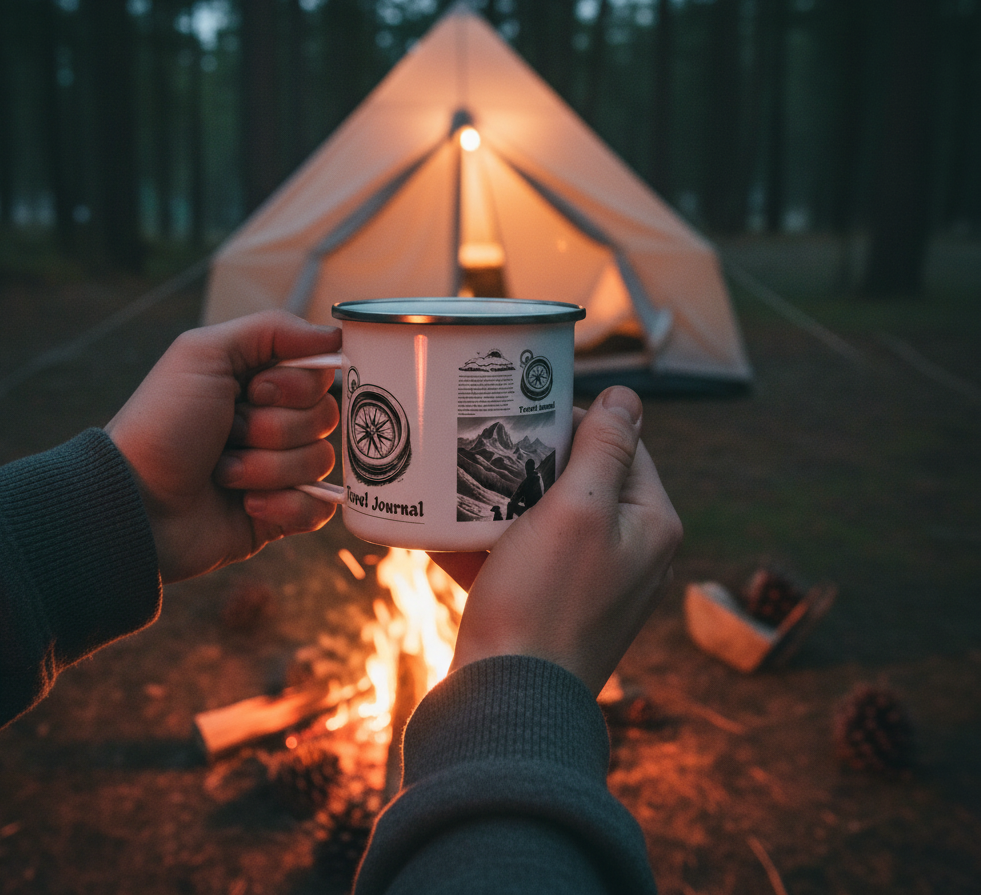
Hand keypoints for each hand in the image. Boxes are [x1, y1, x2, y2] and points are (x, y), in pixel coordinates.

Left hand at [105, 310, 340, 582]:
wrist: (134, 503)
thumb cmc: (161, 426)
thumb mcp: (203, 353)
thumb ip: (271, 330)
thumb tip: (334, 334)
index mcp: (260, 383)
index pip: (320, 374)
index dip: (295, 385)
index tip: (253, 391)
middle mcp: (274, 422)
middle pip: (325, 416)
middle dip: (274, 428)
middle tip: (229, 434)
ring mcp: (280, 470)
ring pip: (320, 461)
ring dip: (267, 468)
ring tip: (224, 473)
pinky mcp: (281, 514)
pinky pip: (319, 507)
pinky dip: (284, 505)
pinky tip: (245, 505)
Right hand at [432, 386, 681, 694]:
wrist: (507, 702)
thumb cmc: (544, 601)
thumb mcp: (579, 511)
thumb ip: (606, 448)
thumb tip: (629, 396)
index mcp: (651, 525)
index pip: (622, 445)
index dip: (574, 421)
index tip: (524, 412)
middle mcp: (631, 553)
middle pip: (583, 480)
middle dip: (533, 462)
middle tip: (488, 443)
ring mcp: (592, 582)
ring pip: (547, 517)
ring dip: (505, 500)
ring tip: (462, 482)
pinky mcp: (553, 605)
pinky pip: (524, 557)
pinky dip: (491, 544)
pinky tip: (447, 530)